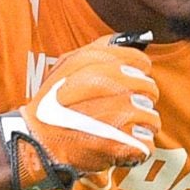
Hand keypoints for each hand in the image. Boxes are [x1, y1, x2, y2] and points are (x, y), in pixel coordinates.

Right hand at [15, 37, 156, 182]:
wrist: (37, 141)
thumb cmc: (52, 104)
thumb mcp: (67, 65)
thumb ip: (99, 50)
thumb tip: (129, 41)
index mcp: (100, 66)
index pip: (141, 63)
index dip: (139, 73)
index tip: (131, 82)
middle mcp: (112, 88)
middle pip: (150, 90)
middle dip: (141, 100)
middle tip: (125, 109)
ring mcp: (119, 117)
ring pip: (152, 118)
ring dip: (140, 126)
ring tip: (122, 130)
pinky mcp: (122, 145)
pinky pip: (146, 144)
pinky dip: (136, 148)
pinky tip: (121, 146)